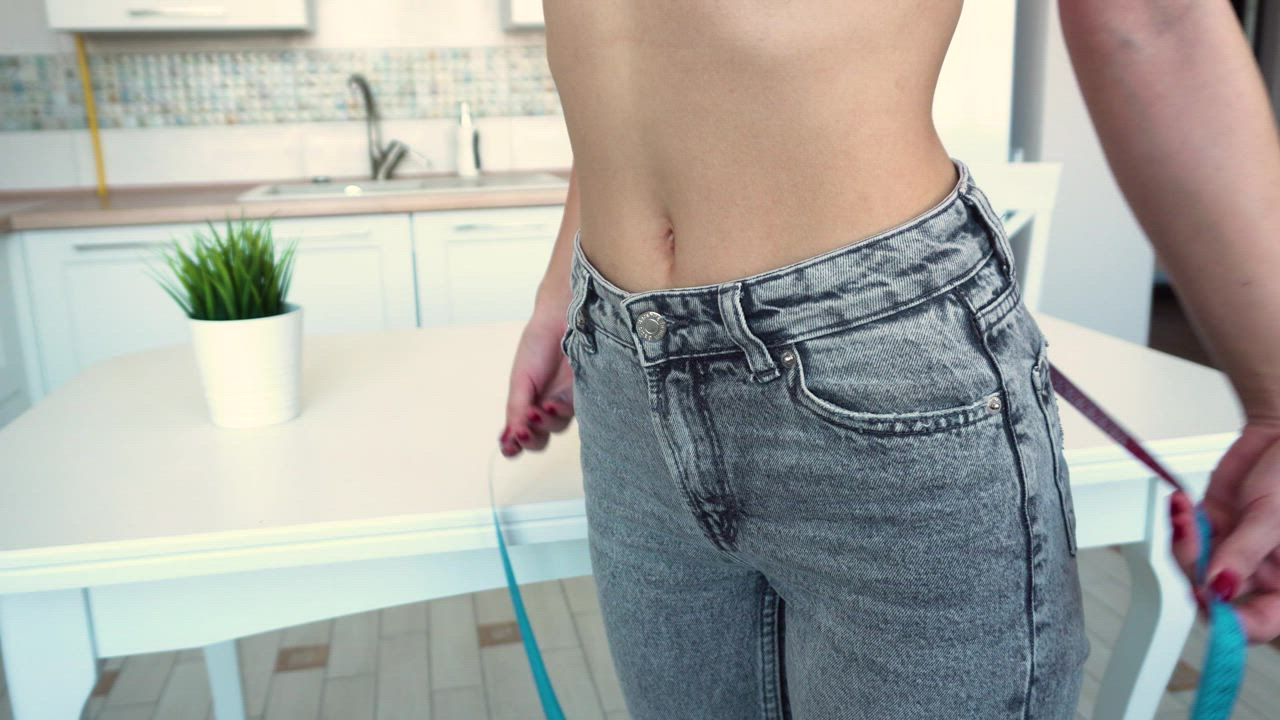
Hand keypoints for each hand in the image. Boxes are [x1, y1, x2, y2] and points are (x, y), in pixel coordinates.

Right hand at [498, 311, 575, 456]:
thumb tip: (510, 439)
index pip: (520, 434)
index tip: (508, 445)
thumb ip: (516, 409)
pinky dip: (560, 413)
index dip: (514, 445)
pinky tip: (551, 404)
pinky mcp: (588, 395)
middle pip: (540, 439)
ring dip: (544, 424)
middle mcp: (547, 407)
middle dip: (529, 440)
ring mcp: (568, 402)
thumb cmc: (539, 345)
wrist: (561, 318)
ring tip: (536, 410)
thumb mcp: (521, 380)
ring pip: (557, 428)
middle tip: (522, 431)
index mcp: (528, 403)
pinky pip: (577, 415)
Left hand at [1170, 420, 1279, 642]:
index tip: (1206, 600)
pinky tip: (1180, 503)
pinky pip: (1187, 539)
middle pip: (1216, 596)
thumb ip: (1243, 553)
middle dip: (1196, 570)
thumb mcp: (1272, 516)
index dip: (1231, 623)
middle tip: (1189, 540)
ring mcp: (1235, 552)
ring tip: (1184, 511)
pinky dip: (1179, 523)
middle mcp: (1262, 573)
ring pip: (1194, 568)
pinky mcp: (1213, 530)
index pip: (1258, 623)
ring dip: (1183, 541)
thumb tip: (1217, 587)